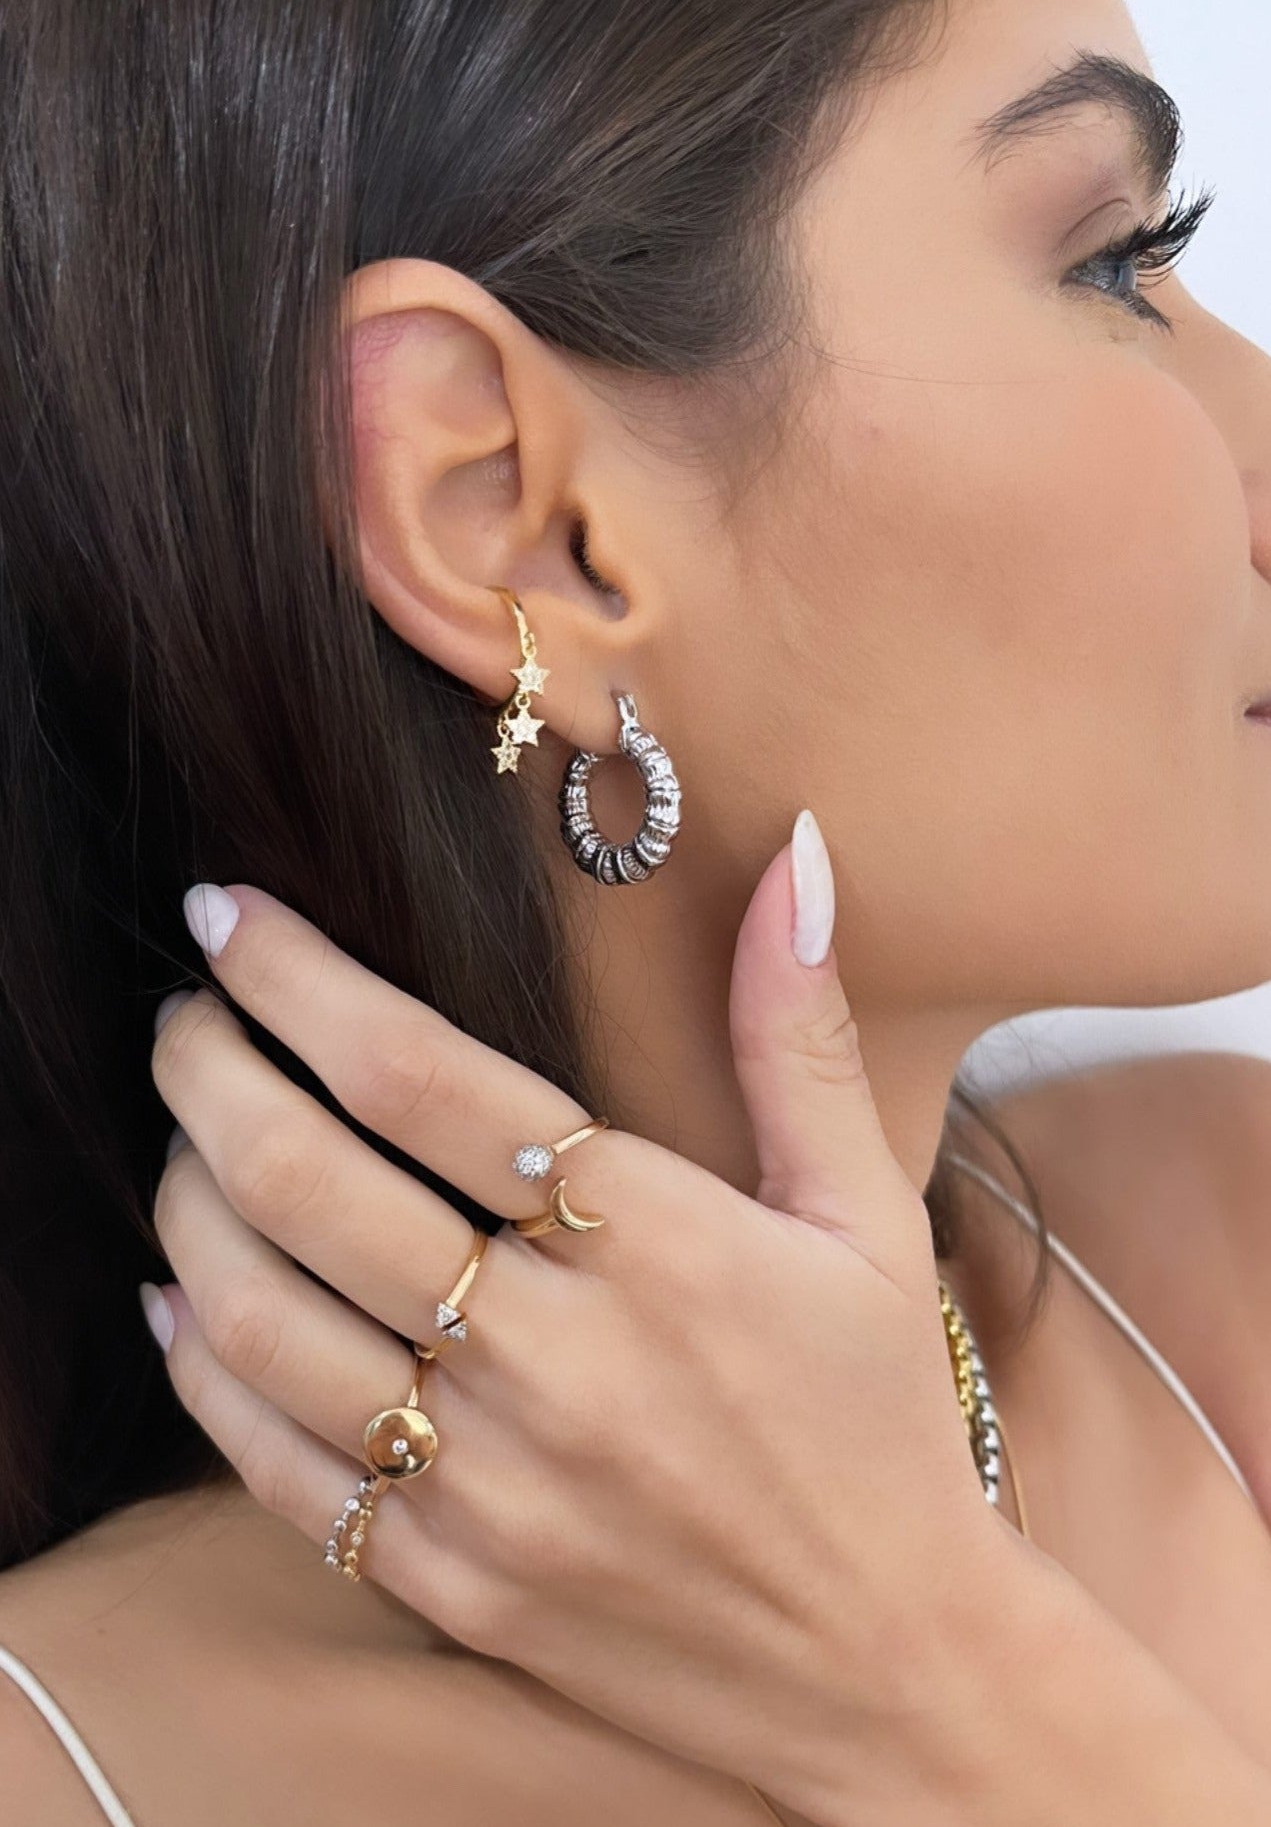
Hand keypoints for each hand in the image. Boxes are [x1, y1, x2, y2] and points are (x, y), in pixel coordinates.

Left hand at [146, 818, 1020, 1822]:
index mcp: (655, 1240)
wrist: (890, 1662)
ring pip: (265, 1318)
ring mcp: (488, 1481)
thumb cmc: (875, 1419)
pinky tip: (177, 1303)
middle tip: (179, 1019)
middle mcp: (552, 1356)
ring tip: (180, 1140)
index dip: (298, 980)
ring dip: (187, 1206)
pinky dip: (201, 1371)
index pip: (418, 1077)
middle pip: (308, 1181)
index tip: (231, 918)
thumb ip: (800, 1035)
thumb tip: (796, 857)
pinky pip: (276, 1466)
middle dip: (206, 1073)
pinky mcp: (450, 1582)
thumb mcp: (866, 1213)